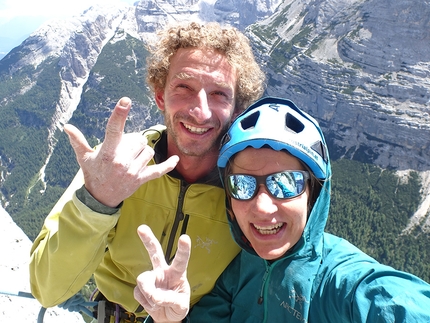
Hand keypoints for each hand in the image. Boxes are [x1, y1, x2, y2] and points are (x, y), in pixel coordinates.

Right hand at [64, 97, 178, 206]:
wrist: (100, 198)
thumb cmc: (93, 173)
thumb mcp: (84, 157)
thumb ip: (77, 141)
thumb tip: (66, 126)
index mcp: (107, 152)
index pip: (113, 129)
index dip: (119, 114)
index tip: (126, 100)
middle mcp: (121, 161)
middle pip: (138, 140)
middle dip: (133, 142)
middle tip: (124, 150)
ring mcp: (132, 171)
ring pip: (148, 151)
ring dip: (143, 152)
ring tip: (131, 158)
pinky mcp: (141, 180)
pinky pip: (158, 171)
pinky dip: (168, 165)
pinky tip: (175, 159)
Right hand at [134, 225, 190, 322]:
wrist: (167, 317)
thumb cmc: (178, 306)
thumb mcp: (181, 305)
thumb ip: (170, 300)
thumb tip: (155, 296)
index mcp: (177, 273)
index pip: (181, 260)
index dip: (183, 249)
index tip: (184, 237)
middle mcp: (163, 272)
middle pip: (155, 252)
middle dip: (148, 240)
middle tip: (141, 228)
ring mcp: (151, 279)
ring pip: (143, 280)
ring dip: (149, 294)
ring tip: (156, 302)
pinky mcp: (141, 288)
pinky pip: (138, 293)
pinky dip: (145, 302)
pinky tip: (151, 303)